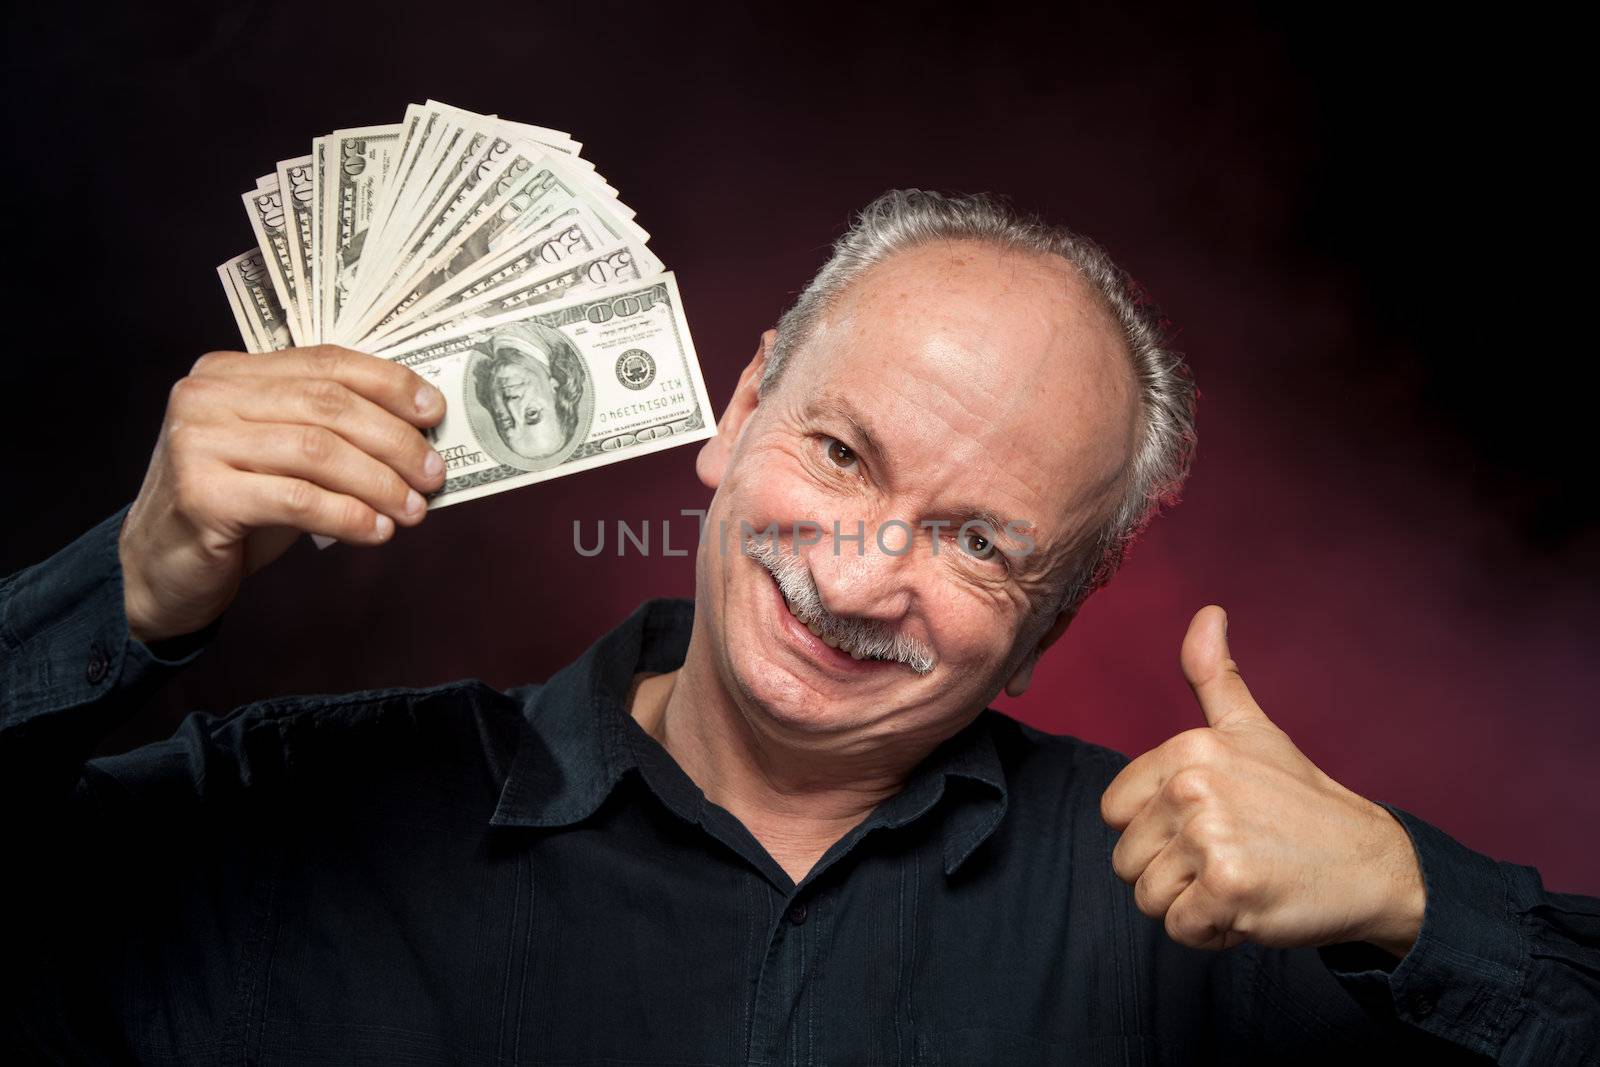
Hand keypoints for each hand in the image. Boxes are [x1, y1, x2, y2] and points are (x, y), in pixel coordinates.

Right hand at [119, 345, 447, 643]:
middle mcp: (207, 397)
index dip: (389, 383)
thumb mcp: (281, 455)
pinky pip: (296, 499)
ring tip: (414, 510)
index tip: (434, 412)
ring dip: (379, 483)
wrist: (160, 567)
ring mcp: (197, 443)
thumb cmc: (237, 506)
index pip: (325, 362)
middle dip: (394, 440)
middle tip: (433, 473)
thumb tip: (419, 434)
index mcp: (230, 372)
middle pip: (327, 405)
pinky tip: (376, 531)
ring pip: (317, 451)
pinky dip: (348, 515)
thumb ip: (329, 431)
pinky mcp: (199, 495)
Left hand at [1099, 606, 1425, 956]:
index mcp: (1187, 749)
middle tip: (1230, 857)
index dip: (1155, 831)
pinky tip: (1251, 906)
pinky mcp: (1228, 888)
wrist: (1373, 862)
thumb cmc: (1300, 801)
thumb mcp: (1252, 729)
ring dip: (1191, 906)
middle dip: (1172, 873)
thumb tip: (1207, 612)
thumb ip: (1213, 676)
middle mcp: (1192, 787)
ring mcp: (1211, 837)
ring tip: (1240, 880)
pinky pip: (1180, 930)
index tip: (1207, 825)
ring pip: (1148, 898)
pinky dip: (1212, 932)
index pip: (1114, 812)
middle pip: (1127, 860)